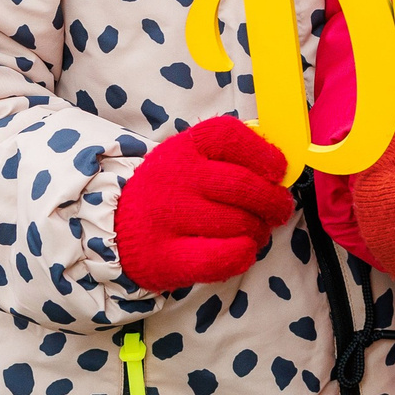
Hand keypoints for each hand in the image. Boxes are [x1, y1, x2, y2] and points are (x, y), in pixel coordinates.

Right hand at [113, 116, 295, 290]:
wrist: (114, 226)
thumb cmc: (170, 191)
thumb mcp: (190, 160)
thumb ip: (230, 158)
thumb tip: (281, 171)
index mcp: (183, 147)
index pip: (229, 136)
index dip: (264, 153)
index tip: (278, 170)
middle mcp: (174, 178)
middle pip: (243, 186)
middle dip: (273, 202)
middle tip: (279, 210)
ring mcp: (167, 218)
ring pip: (238, 223)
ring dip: (259, 231)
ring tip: (256, 232)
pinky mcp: (164, 257)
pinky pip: (220, 258)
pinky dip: (243, 254)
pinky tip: (244, 250)